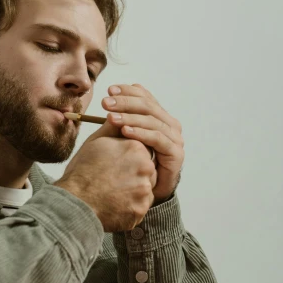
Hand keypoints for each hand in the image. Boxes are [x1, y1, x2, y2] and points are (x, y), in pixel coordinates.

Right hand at [54, 119, 156, 232]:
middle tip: (112, 179)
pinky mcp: (141, 209)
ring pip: (145, 187)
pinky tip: (114, 203)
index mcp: (136, 147)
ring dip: (134, 190)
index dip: (128, 157)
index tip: (115, 164)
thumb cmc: (82, 172)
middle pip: (147, 169)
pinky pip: (141, 205)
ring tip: (112, 191)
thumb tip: (120, 116)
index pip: (142, 149)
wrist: (75, 203)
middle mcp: (145, 167)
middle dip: (134, 173)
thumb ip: (113, 128)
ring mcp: (145, 189)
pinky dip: (131, 205)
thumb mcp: (95, 143)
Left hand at [102, 84, 183, 202]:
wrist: (144, 191)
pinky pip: (157, 139)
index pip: (145, 97)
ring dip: (129, 117)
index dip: (127, 92)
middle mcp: (170, 124)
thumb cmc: (132, 163)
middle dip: (125, 102)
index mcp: (159, 116)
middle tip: (106, 103)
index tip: (109, 90)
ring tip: (110, 117)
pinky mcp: (175, 153)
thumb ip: (121, 118)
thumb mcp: (124, 136)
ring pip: (152, 121)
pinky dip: (140, 133)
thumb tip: (110, 97)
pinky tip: (125, 131)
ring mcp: (175, 138)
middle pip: (148, 107)